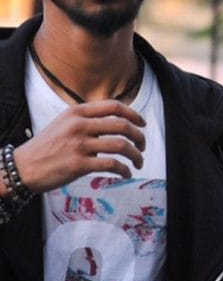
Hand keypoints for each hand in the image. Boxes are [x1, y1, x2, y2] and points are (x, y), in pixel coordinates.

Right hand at [11, 100, 146, 193]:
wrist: (22, 167)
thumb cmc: (46, 146)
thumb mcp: (64, 123)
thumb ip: (87, 120)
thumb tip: (116, 122)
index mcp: (77, 112)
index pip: (114, 106)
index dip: (133, 114)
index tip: (142, 124)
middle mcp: (80, 125)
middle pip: (122, 125)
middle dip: (139, 136)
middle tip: (143, 146)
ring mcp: (79, 144)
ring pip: (121, 145)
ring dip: (136, 155)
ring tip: (139, 162)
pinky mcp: (79, 165)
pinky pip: (112, 165)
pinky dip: (125, 169)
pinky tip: (126, 173)